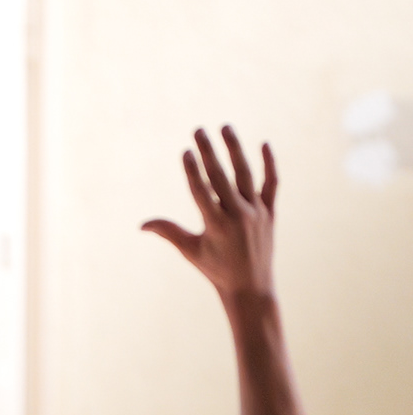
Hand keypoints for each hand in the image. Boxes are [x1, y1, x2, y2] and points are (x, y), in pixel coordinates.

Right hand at [143, 126, 276, 299]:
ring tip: (225, 128)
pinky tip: (263, 144)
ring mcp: (256, 212)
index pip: (201, 192)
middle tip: (199, 130)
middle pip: (221, 177)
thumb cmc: (215, 269)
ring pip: (245, 174)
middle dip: (209, 152)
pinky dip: (269, 164)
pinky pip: (271, 183)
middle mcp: (237, 216)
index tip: (185, 151)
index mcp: (215, 226)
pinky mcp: (270, 212)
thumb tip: (142, 224)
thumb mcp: (190, 251)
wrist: (250, 286)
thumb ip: (169, 232)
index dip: (192, 170)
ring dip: (235, 149)